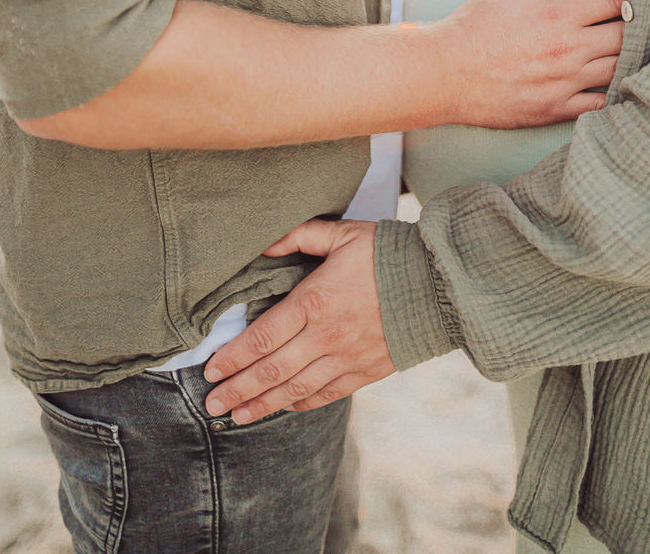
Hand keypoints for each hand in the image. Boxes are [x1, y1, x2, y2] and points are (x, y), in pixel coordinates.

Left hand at [203, 219, 391, 423]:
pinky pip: (327, 394)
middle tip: (212, 403)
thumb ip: (300, 236)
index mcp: (316, 300)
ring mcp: (347, 358)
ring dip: (263, 405)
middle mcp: (327, 335)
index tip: (212, 370)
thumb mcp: (342, 233)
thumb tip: (264, 245)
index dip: (234, 357)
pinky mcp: (366, 372)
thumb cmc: (387, 252)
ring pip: (296, 389)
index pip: (264, 336)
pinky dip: (302, 404)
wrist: (437, 282)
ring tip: (237, 416)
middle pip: (273, 370)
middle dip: (239, 388)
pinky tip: (284, 408)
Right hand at [430, 0, 628, 128]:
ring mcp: (565, 82)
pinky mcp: (557, 109)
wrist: (445, 72)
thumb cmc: (477, 24)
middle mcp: (569, 49)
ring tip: (638, 47)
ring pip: (620, 68)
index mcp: (560, 14)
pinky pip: (601, 104)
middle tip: (647, 18)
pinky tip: (618, 82)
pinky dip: (615, 93)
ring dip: (633, 56)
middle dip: (639, 24)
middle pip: (627, 35)